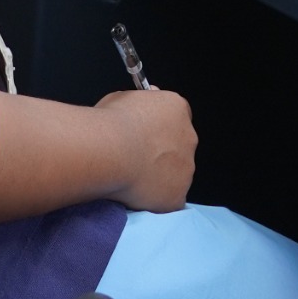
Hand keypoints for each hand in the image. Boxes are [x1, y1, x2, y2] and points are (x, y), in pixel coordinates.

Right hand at [95, 87, 195, 211]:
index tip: (145, 134)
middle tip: (136, 159)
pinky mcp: (178, 195)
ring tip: (131, 178)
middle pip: (179, 147)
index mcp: (176, 109)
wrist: (109, 152)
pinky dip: (155, 199)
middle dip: (161, 153)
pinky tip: (135, 196)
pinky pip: (169, 199)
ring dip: (159, 177)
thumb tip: (138, 111)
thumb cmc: (110, 124)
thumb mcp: (122, 99)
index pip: (176, 117)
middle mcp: (188, 137)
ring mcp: (186, 169)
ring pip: (175, 175)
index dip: (159, 127)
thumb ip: (139, 106)